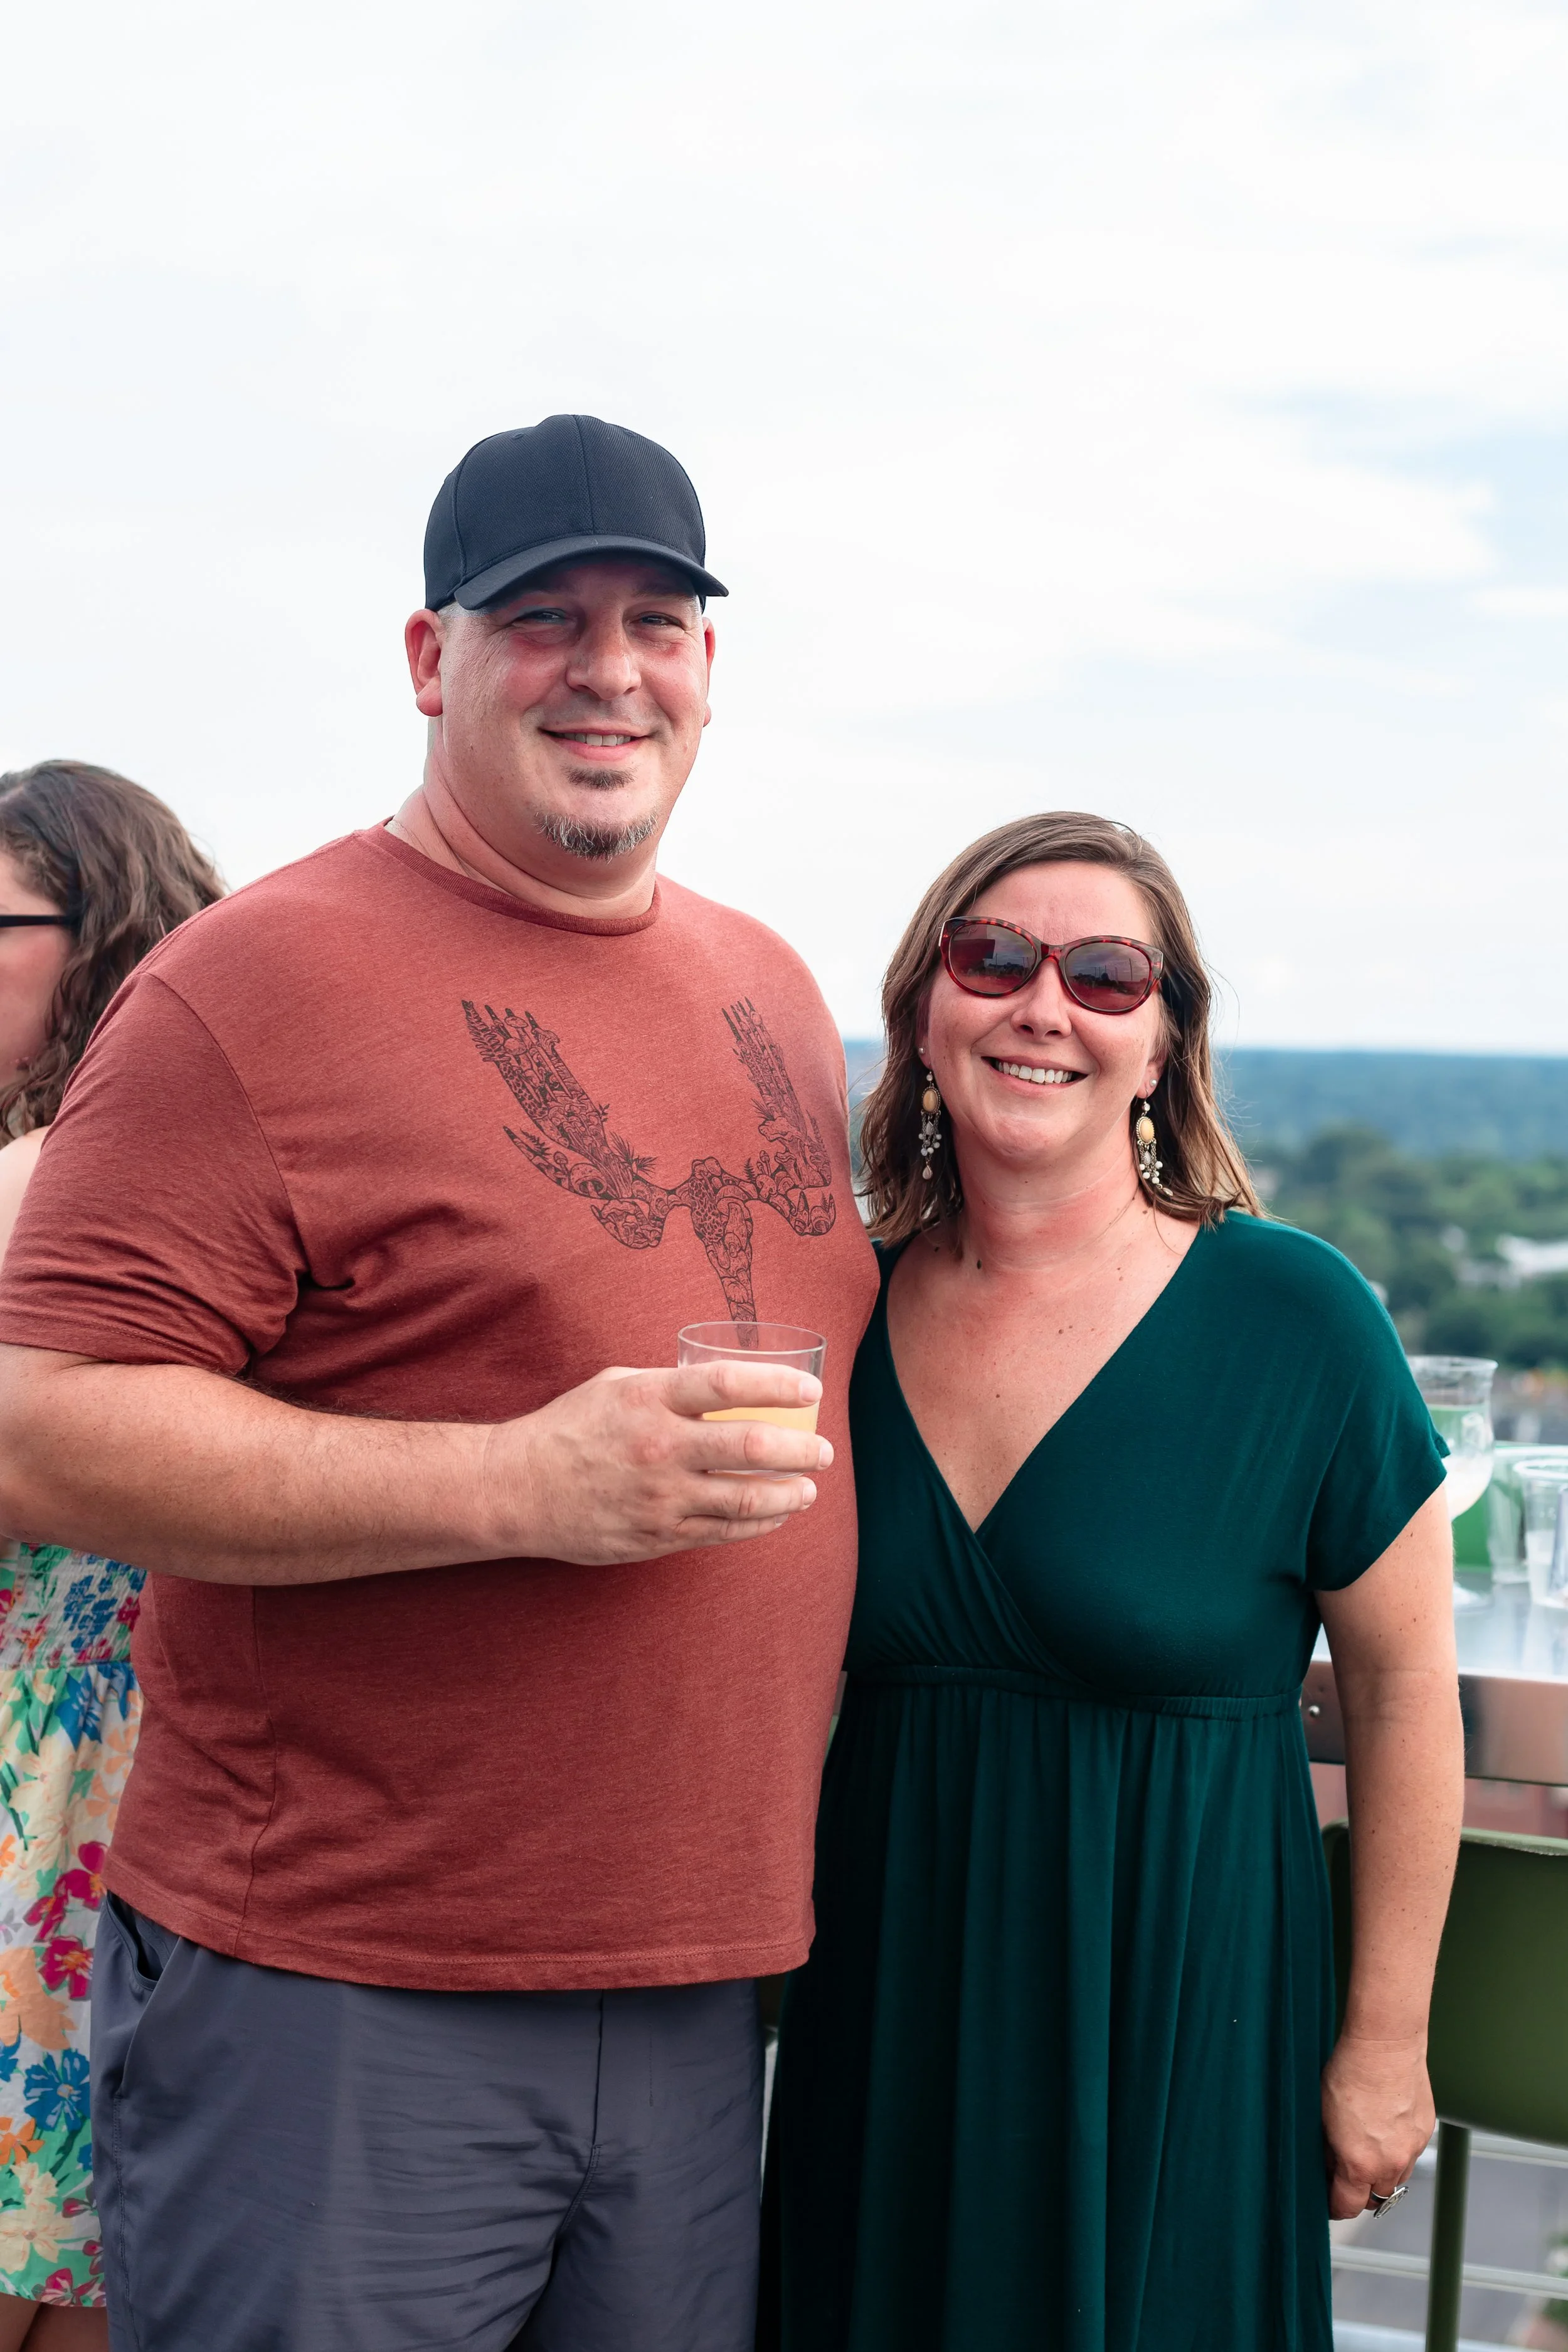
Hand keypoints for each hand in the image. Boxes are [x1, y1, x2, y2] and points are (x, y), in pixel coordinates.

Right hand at [480, 1360, 832, 1566]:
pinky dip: (756, 1524)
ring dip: (788, 1493)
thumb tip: (722, 1388)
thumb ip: (668, 1385)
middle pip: (749, 1446)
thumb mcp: (615, 1386)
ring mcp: (659, 1497)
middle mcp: (658, 1447)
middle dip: (800, 1449)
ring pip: (743, 1498)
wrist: (517, 1489)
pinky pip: (721, 1532)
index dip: (778, 1385)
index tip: (813, 1391)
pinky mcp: (656, 1536)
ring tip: (808, 1488)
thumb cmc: (570, 1428)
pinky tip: (775, 1515)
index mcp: (648, 1399)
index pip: (727, 1384)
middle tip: (824, 1451)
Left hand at [1321, 2031, 1433, 2218]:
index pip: (1348, 2206)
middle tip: (1345, 2173)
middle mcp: (1390, 2163)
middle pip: (1376, 2198)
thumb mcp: (1323, 2116)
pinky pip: (1410, 2153)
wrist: (1385, 2045)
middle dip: (1360, 2191)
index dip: (1335, 2207)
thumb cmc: (1349, 2073)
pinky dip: (1397, 2149)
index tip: (1330, 2202)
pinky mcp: (1425, 2132)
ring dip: (1381, 2173)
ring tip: (1366, 2147)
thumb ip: (1328, 2151)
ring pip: (1396, 2178)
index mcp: (1359, 2163)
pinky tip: (1384, 2126)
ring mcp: (1411, 2148)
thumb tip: (1330, 2170)